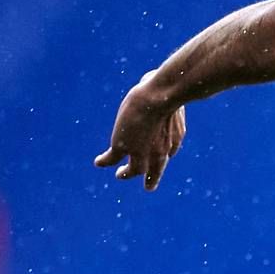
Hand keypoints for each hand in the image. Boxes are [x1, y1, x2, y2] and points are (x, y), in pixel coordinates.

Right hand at [94, 72, 186, 191]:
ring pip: (132, 170)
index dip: (168, 153)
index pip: (171, 151)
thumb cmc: (171, 92)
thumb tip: (170, 86)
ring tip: (120, 176)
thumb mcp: (176, 95)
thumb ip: (173, 96)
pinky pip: (112, 159)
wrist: (158, 98)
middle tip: (148, 188)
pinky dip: (105, 161)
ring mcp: (141, 151)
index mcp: (174, 139)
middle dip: (151, 179)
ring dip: (125, 174)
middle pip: (156, 170)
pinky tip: (98, 163)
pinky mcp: (122, 147)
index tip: (168, 156)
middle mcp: (160, 151)